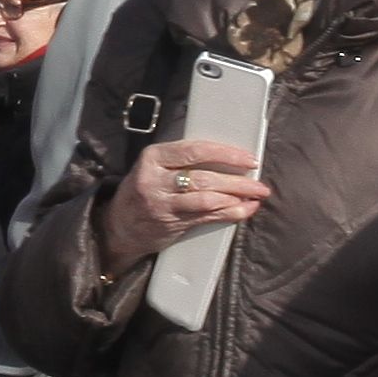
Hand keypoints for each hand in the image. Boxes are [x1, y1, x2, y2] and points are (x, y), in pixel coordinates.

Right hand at [95, 137, 269, 267]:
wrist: (118, 225)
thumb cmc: (144, 191)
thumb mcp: (156, 168)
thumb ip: (185, 161)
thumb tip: (229, 159)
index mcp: (153, 157)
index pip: (195, 151)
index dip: (226, 154)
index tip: (248, 159)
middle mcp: (154, 179)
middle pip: (205, 177)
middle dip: (238, 181)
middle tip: (259, 184)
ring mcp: (161, 202)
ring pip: (207, 198)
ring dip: (237, 198)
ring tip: (256, 197)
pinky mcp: (169, 222)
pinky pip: (206, 216)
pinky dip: (230, 213)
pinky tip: (244, 210)